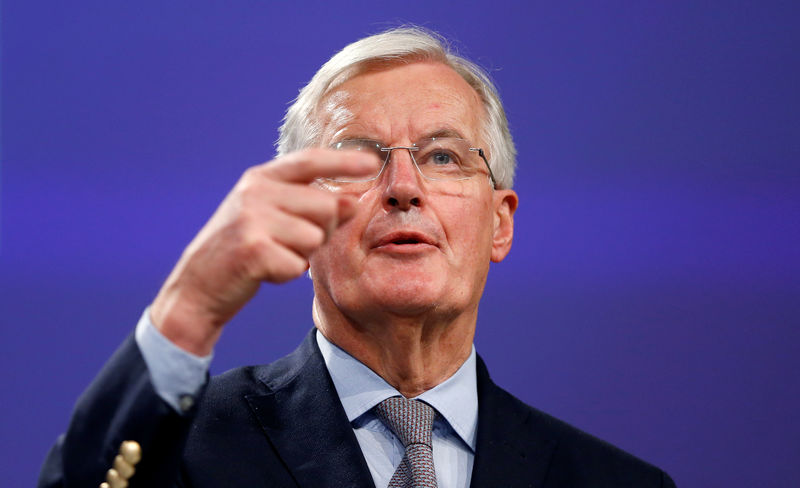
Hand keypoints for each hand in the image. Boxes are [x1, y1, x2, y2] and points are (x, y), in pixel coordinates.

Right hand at [149, 149, 379, 354]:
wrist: (198, 285)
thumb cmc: (243, 250)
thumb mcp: (272, 218)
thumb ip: (310, 206)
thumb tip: (353, 202)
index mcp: (261, 178)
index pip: (310, 161)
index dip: (343, 161)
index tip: (374, 162)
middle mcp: (256, 191)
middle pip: (326, 206)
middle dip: (322, 231)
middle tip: (293, 244)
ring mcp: (252, 218)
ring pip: (315, 238)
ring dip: (302, 255)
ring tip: (274, 256)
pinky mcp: (252, 249)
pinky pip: (298, 264)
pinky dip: (287, 274)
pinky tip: (265, 271)